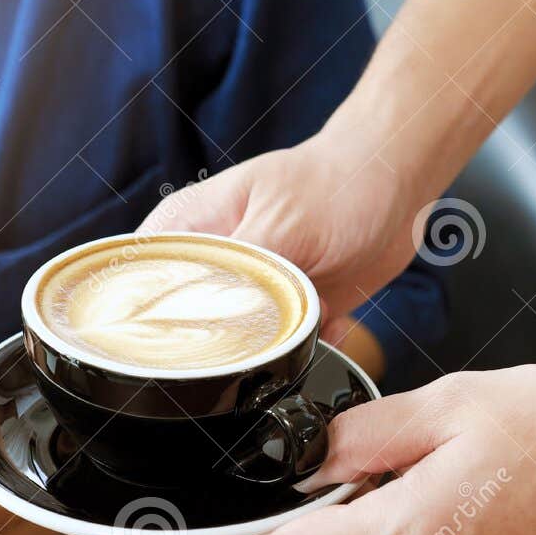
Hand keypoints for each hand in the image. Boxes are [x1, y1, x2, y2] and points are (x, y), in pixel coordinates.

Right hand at [139, 126, 425, 336]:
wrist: (397, 186)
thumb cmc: (337, 184)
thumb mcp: (280, 225)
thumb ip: (237, 274)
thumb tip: (205, 319)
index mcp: (188, 229)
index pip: (139, 285)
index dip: (154, 322)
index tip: (194, 339)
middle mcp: (210, 262)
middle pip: (184, 326)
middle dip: (228, 343)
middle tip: (271, 323)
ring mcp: (248, 289)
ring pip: (237, 347)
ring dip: (276, 346)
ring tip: (309, 312)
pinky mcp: (285, 312)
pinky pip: (282, 350)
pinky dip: (309, 346)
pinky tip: (330, 321)